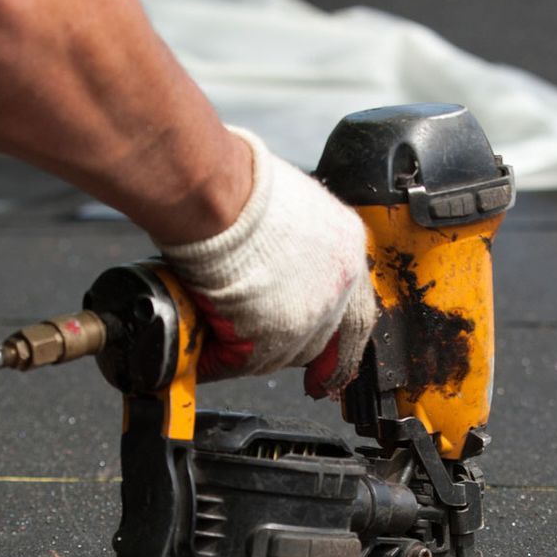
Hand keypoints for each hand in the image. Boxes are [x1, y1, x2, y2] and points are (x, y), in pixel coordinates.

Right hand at [160, 128, 376, 397]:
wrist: (219, 196)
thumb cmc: (241, 187)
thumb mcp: (290, 208)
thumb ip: (294, 243)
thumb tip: (273, 262)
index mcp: (346, 248)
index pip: (355, 310)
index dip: (340, 343)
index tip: (329, 369)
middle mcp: (337, 285)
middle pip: (319, 337)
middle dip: (287, 345)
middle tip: (258, 346)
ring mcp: (308, 314)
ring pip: (280, 354)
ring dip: (247, 350)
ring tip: (215, 335)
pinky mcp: (273, 336)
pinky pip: (241, 361)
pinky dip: (217, 359)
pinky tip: (201, 349)